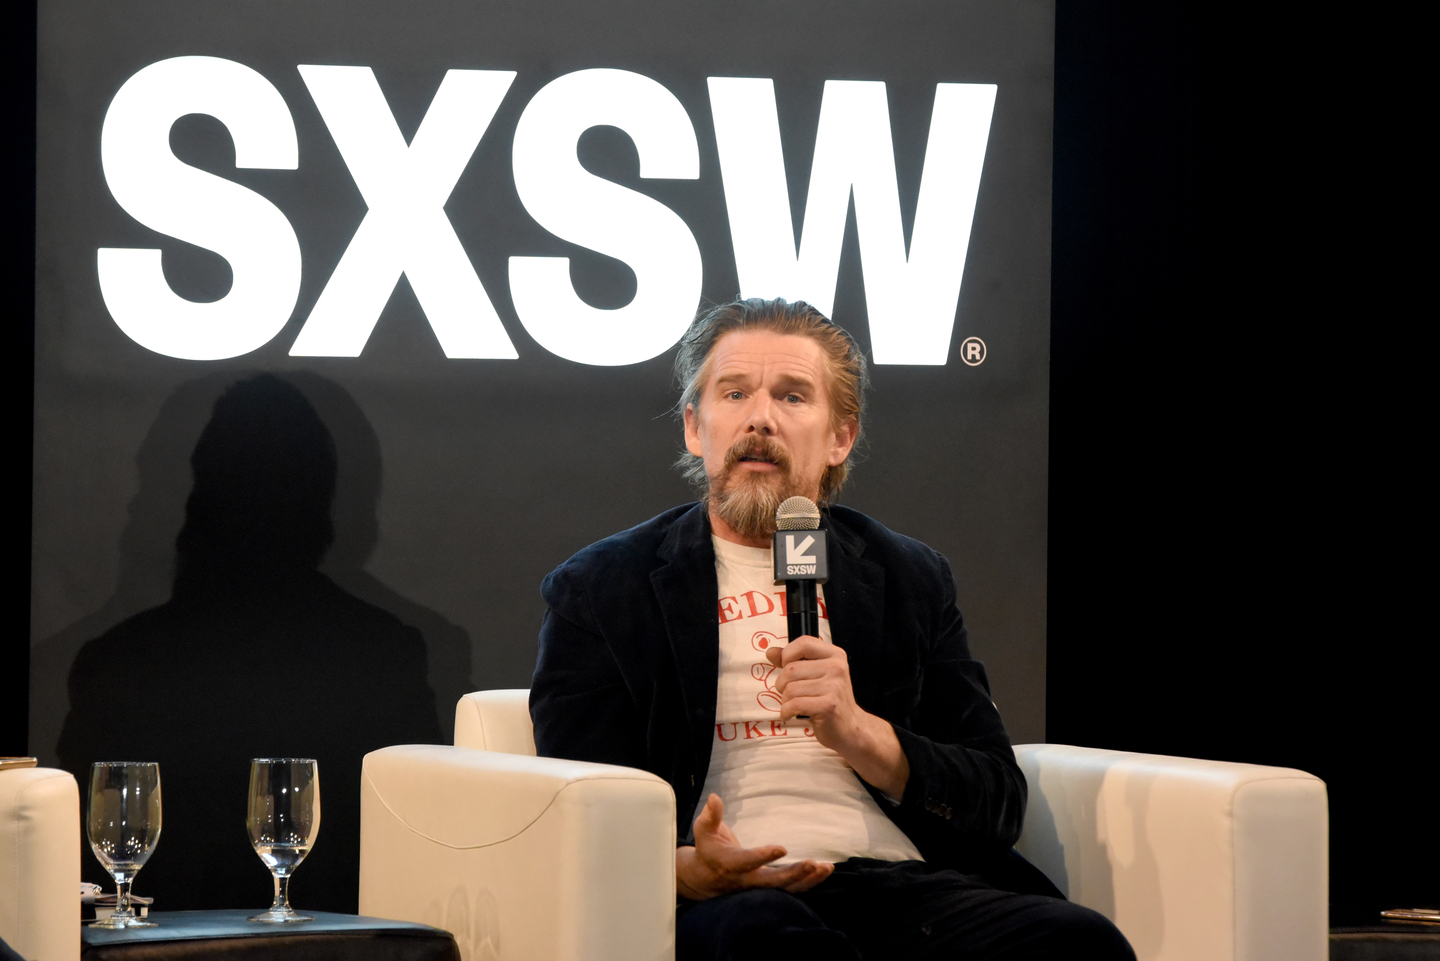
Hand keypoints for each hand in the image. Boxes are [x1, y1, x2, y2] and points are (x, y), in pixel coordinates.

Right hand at [675, 794, 831, 900]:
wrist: (705, 878)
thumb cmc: (709, 848)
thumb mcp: (704, 831)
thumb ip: (710, 816)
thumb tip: (715, 797)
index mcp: (729, 864)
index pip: (747, 862)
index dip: (763, 856)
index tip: (782, 848)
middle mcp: (746, 881)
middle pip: (771, 882)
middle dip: (793, 874)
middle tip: (812, 863)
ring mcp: (759, 888)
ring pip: (786, 890)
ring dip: (808, 880)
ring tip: (827, 868)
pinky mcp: (769, 890)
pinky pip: (792, 890)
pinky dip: (810, 882)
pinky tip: (825, 871)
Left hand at [766, 638, 910, 798]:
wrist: (849, 727)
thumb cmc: (828, 699)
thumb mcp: (815, 674)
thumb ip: (793, 661)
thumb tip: (770, 652)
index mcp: (835, 655)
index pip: (803, 643)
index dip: (787, 654)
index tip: (787, 668)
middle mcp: (836, 667)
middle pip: (790, 669)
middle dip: (782, 684)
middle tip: (791, 694)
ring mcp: (834, 686)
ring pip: (790, 688)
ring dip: (785, 700)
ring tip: (795, 705)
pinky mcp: (828, 705)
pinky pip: (794, 705)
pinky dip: (786, 712)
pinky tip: (791, 714)